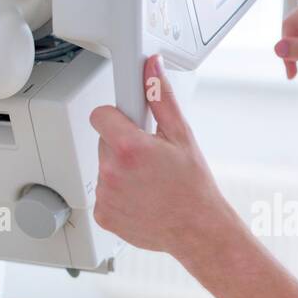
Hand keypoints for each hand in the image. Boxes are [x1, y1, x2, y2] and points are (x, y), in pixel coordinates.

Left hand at [90, 56, 230, 256]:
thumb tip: (151, 68)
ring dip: (121, 171)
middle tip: (150, 158)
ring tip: (150, 181)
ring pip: (105, 168)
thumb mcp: (181, 136)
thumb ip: (160, 98)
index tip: (129, 125)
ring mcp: (106, 195)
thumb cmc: (193, 187)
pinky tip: (142, 198)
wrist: (198, 229)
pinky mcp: (104, 215)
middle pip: (104, 142)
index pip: (99, 115)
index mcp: (129, 147)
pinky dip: (119, 195)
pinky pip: (104, 194)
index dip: (116, 116)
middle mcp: (112, 171)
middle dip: (123, 145)